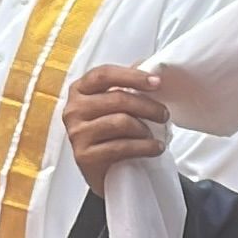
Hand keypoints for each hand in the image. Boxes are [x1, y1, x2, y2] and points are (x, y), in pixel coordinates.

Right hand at [62, 63, 169, 193]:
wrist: (103, 172)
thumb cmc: (110, 133)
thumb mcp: (114, 106)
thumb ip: (126, 84)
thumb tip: (147, 64)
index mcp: (79, 90)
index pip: (104, 74)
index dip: (132, 76)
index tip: (157, 83)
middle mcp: (73, 109)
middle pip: (117, 99)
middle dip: (148, 106)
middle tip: (164, 114)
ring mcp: (77, 133)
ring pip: (121, 122)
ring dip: (146, 129)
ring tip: (155, 135)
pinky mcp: (85, 156)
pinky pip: (122, 146)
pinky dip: (145, 147)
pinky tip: (155, 148)